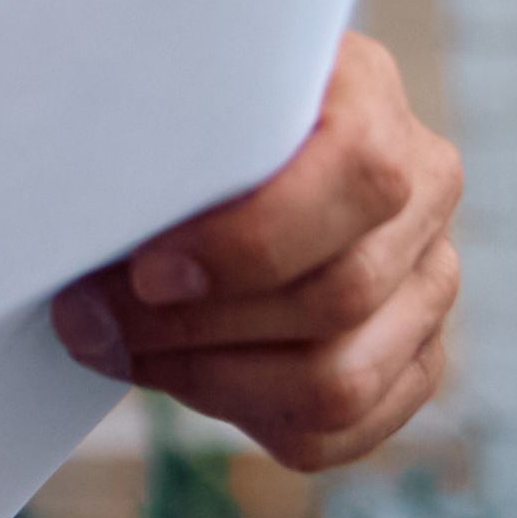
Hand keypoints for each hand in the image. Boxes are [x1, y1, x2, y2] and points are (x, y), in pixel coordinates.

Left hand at [53, 32, 461, 472]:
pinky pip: (340, 431)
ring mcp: (427, 280)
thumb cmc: (171, 112)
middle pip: (339, 293)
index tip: (147, 271)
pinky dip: (244, 415)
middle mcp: (423, 189)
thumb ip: (158, 127)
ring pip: (342, 379)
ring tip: (119, 348)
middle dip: (194, 323)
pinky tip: (176, 374)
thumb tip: (91, 208)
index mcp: (371, 98)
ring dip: (209, 378)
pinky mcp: (412, 358)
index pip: (358, 174)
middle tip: (89, 318)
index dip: (251, 239)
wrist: (204, 142)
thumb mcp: (167, 87)